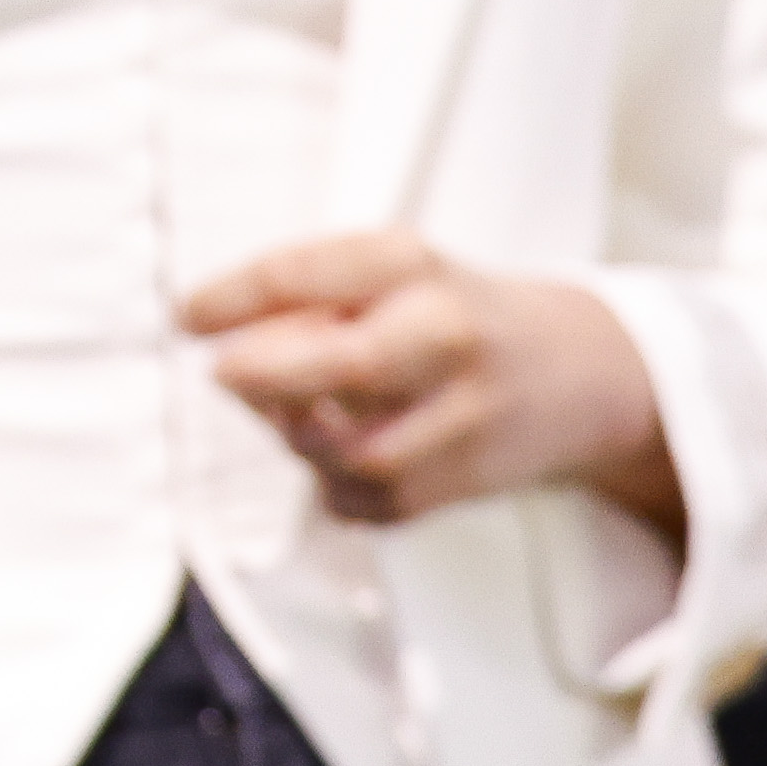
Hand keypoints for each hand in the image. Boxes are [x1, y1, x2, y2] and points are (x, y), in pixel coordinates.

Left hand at [185, 230, 679, 538]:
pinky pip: (364, 501)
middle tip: (224, 372)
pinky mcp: (461, 484)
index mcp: (413, 264)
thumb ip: (299, 292)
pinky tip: (339, 452)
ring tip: (298, 410)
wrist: (579, 371)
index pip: (306, 274)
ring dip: (298, 435)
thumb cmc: (450, 310)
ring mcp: (465, 416)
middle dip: (264, 376)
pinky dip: (329, 484)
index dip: (230, 300)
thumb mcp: (383, 270)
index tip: (187, 316)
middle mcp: (448, 335)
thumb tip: (204, 328)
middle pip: (343, 366)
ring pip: (350, 449)